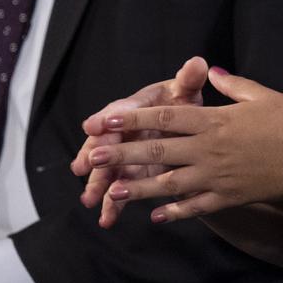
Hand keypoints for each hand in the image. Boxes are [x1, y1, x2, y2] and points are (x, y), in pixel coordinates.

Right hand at [71, 55, 210, 225]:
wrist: (188, 129)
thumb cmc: (183, 105)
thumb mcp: (187, 92)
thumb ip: (189, 80)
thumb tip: (197, 63)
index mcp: (137, 106)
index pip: (121, 111)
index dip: (108, 117)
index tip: (93, 125)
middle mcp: (125, 130)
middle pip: (106, 142)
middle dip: (95, 154)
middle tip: (84, 165)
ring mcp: (126, 154)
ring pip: (108, 170)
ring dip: (98, 184)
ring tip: (90, 198)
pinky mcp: (131, 175)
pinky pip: (119, 191)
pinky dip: (113, 204)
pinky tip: (108, 219)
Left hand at [86, 68, 282, 224]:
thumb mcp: (261, 94)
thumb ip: (232, 84)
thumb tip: (209, 71)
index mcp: (214, 121)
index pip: (166, 116)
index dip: (133, 118)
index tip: (106, 118)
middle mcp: (208, 149)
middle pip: (158, 151)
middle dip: (122, 153)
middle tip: (92, 156)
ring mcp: (215, 177)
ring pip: (169, 183)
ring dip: (139, 188)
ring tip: (111, 191)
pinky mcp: (227, 197)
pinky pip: (196, 207)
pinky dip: (175, 213)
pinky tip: (156, 217)